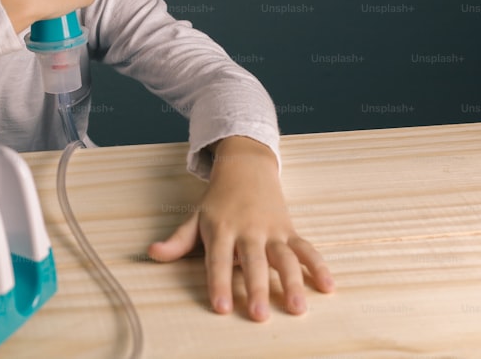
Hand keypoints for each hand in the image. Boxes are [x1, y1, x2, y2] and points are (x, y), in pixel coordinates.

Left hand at [146, 136, 333, 320]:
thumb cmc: (218, 200)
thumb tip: (152, 253)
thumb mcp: (195, 217)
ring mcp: (271, 230)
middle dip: (257, 288)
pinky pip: (306, 248)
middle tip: (260, 314)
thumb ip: (178, 240)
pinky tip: (328, 286)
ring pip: (284, 257)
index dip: (219, 283)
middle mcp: (247, 230)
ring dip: (293, 282)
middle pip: (253, 262)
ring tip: (298, 307)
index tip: (222, 307)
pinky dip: (318, 266)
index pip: (218, 260)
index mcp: (221, 229)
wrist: (246, 166)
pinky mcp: (289, 229)